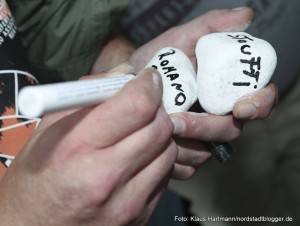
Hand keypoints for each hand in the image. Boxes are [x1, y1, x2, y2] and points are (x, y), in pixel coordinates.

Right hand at [0, 68, 176, 225]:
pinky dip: (156, 160)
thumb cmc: (36, 180)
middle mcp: (105, 177)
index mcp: (78, 148)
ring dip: (158, 136)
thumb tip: (125, 74)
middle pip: (159, 128)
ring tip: (138, 135)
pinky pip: (164, 176)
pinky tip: (136, 160)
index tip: (148, 79)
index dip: (148, 85)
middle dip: (157, 109)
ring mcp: (126, 202)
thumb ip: (89, 95)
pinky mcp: (139, 216)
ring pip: (168, 152)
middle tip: (144, 106)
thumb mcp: (49, 130)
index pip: (136, 105)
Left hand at [127, 8, 277, 179]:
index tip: (241, 107)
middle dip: (205, 127)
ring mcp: (201, 137)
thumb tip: (245, 16)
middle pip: (230, 130)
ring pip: (207, 151)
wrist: (128, 84)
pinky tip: (156, 144)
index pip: (260, 99)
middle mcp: (219, 115)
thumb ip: (211, 27)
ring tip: (159, 126)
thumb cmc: (157, 60)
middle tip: (176, 120)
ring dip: (185, 142)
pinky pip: (187, 166)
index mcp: (225, 89)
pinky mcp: (184, 154)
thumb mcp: (180, 39)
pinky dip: (173, 158)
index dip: (259, 104)